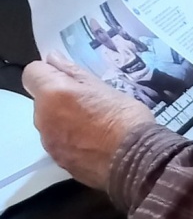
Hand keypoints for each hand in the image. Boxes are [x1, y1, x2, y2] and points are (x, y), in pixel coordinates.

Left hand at [22, 53, 155, 189]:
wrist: (134, 158)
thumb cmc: (123, 116)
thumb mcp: (102, 86)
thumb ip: (73, 72)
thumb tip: (53, 59)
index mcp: (52, 94)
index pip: (32, 73)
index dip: (49, 72)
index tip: (68, 77)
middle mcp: (43, 118)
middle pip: (42, 100)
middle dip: (59, 98)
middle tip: (90, 101)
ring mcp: (49, 142)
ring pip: (50, 122)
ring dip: (64, 119)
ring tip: (95, 124)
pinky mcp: (58, 160)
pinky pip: (59, 142)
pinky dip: (71, 139)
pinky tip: (94, 141)